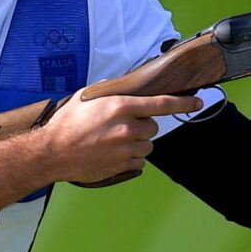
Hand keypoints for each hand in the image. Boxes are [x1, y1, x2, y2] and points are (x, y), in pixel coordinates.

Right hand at [34, 90, 205, 185]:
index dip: (183, 103)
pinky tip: (113, 154)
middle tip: (121, 127)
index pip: (161, 104)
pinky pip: (140, 161)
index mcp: (120, 106)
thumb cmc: (66, 124)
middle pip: (153, 127)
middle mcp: (127, 127)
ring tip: (114, 142)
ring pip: (148, 145)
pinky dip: (131, 158)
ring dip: (137, 143)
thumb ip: (107, 90)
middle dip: (142, 127)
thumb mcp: (85, 97)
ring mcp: (126, 148)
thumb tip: (119, 87)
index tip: (197, 103)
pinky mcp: (123, 165)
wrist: (53, 152)